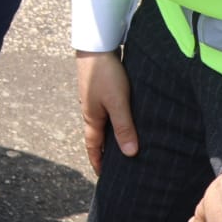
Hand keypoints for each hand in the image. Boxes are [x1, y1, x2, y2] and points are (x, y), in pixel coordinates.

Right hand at [77, 49, 136, 174]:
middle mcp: (91, 111)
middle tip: (114, 165)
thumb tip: (130, 154)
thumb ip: (124, 127)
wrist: (95, 46)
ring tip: (122, 143)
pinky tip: (123, 118)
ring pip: (102, 123)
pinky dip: (113, 120)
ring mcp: (94, 99)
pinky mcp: (100, 88)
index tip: (102, 176)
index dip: (97, 162)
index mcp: (92, 118)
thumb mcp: (118, 103)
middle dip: (104, 151)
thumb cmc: (105, 74)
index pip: (93, 146)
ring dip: (109, 135)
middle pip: (97, 136)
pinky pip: (106, 111)